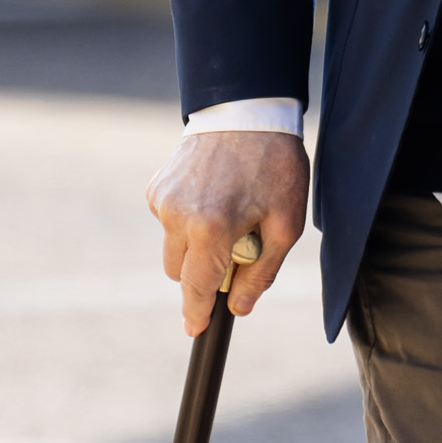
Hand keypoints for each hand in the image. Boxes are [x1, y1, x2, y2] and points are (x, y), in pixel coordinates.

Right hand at [145, 129, 310, 335]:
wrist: (248, 112)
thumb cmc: (275, 167)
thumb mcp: (285, 224)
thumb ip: (262, 271)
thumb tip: (240, 307)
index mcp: (212, 229)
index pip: (198, 288)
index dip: (197, 313)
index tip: (196, 330)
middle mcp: (178, 217)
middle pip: (180, 273)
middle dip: (204, 271)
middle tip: (238, 245)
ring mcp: (163, 201)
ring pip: (174, 247)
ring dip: (196, 244)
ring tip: (227, 212)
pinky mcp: (156, 187)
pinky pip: (169, 221)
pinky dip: (188, 220)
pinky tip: (211, 194)